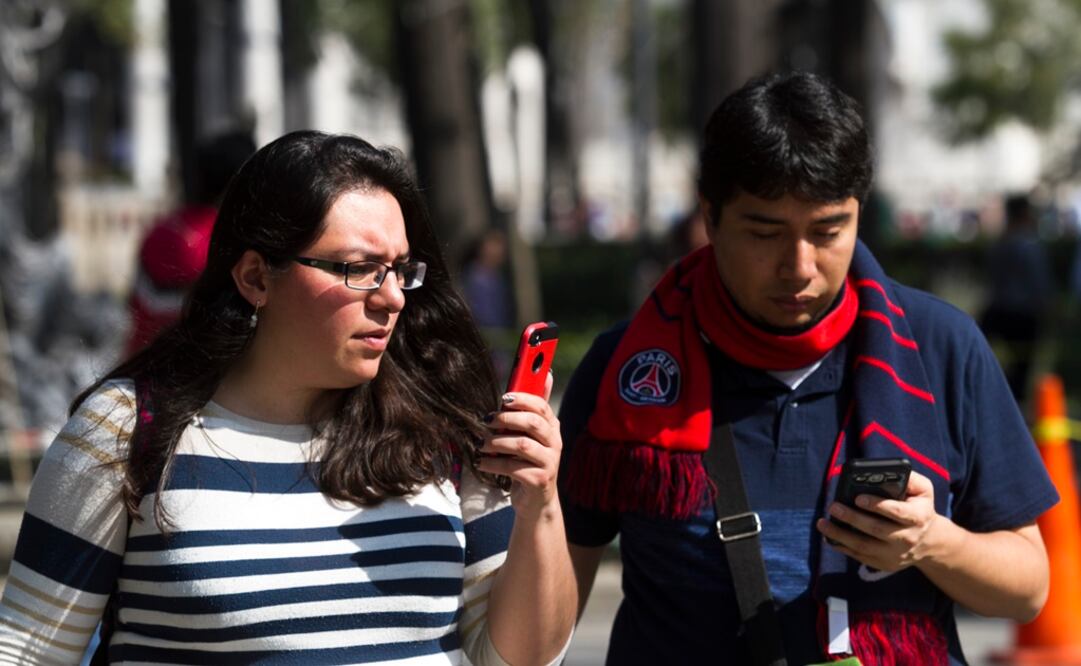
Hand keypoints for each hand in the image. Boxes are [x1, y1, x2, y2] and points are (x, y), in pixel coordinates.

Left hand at [477, 372, 562, 519]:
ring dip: (496, 443)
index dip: (522, 399)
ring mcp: (549, 463)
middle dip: (507, 419)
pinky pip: (514, 468)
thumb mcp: (530, 434)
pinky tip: (482, 463)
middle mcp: (555, 443)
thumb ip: (532, 407)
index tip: (503, 398)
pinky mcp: (540, 481)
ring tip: (481, 445)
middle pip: (533, 423)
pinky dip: (494, 464)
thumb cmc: (527, 461)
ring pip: (522, 446)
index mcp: (552, 427)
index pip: (542, 406)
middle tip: (487, 421)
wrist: (535, 501)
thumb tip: (546, 373)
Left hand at [816, 470, 943, 571]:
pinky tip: (828, 537)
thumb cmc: (919, 508)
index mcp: (918, 517)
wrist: (928, 542)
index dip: (877, 505)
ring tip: (822, 523)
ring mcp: (895, 554)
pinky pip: (860, 556)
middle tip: (834, 506)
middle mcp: (907, 538)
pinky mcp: (884, 563)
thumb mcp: (923, 491)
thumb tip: (887, 470)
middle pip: (876, 529)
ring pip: (864, 546)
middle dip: (852, 518)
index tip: (858, 498)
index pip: (897, 512)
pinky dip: (842, 547)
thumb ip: (909, 478)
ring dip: (840, 535)